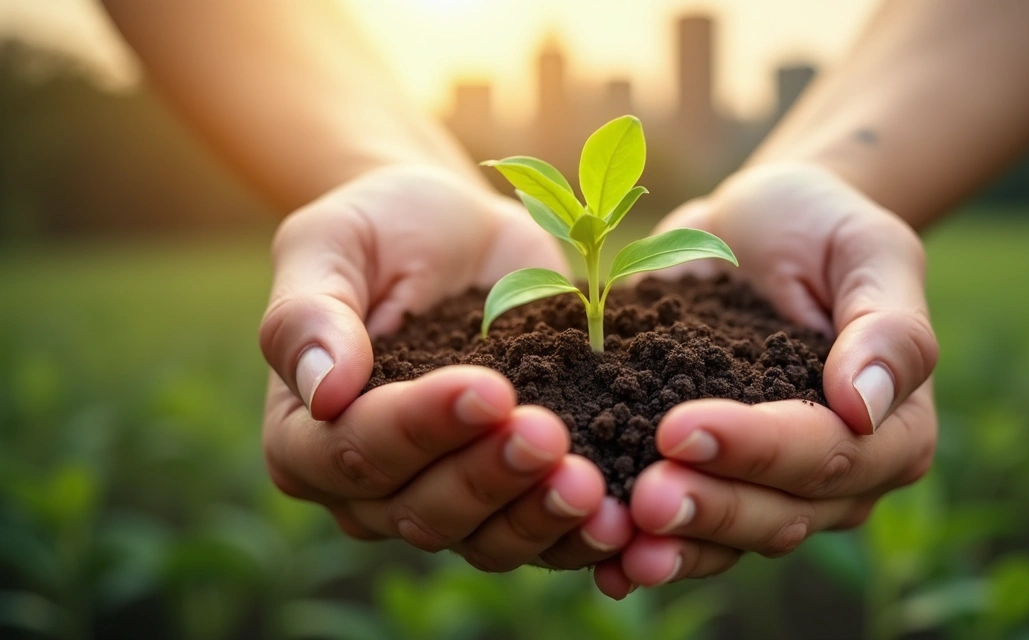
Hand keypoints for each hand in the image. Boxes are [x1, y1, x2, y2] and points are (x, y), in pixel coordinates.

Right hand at [257, 165, 633, 571]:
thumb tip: (321, 390)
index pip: (354, 451)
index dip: (420, 428)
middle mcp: (369, 487)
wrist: (463, 229)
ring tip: (591, 485)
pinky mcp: (513, 495)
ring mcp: (446, 499)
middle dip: (489, 475)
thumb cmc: (383, 228)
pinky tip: (621, 519)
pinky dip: (581, 537)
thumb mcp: (331, 243)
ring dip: (538, 517)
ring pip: (484, 538)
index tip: (487, 388)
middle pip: (422, 509)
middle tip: (549, 434)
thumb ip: (308, 313)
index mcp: (306, 435)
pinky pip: (543, 538)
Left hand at [593, 163, 938, 595]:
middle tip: (642, 496)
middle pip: (779, 514)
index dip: (757, 448)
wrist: (755, 228)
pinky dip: (647, 551)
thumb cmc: (822, 229)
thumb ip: (887, 327)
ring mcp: (773, 492)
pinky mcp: (714, 486)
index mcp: (892, 431)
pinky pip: (687, 536)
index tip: (681, 427)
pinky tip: (603, 561)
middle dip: (708, 506)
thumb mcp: (869, 250)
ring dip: (674, 544)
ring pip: (730, 538)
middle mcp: (839, 479)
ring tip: (616, 538)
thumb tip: (863, 405)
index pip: (828, 452)